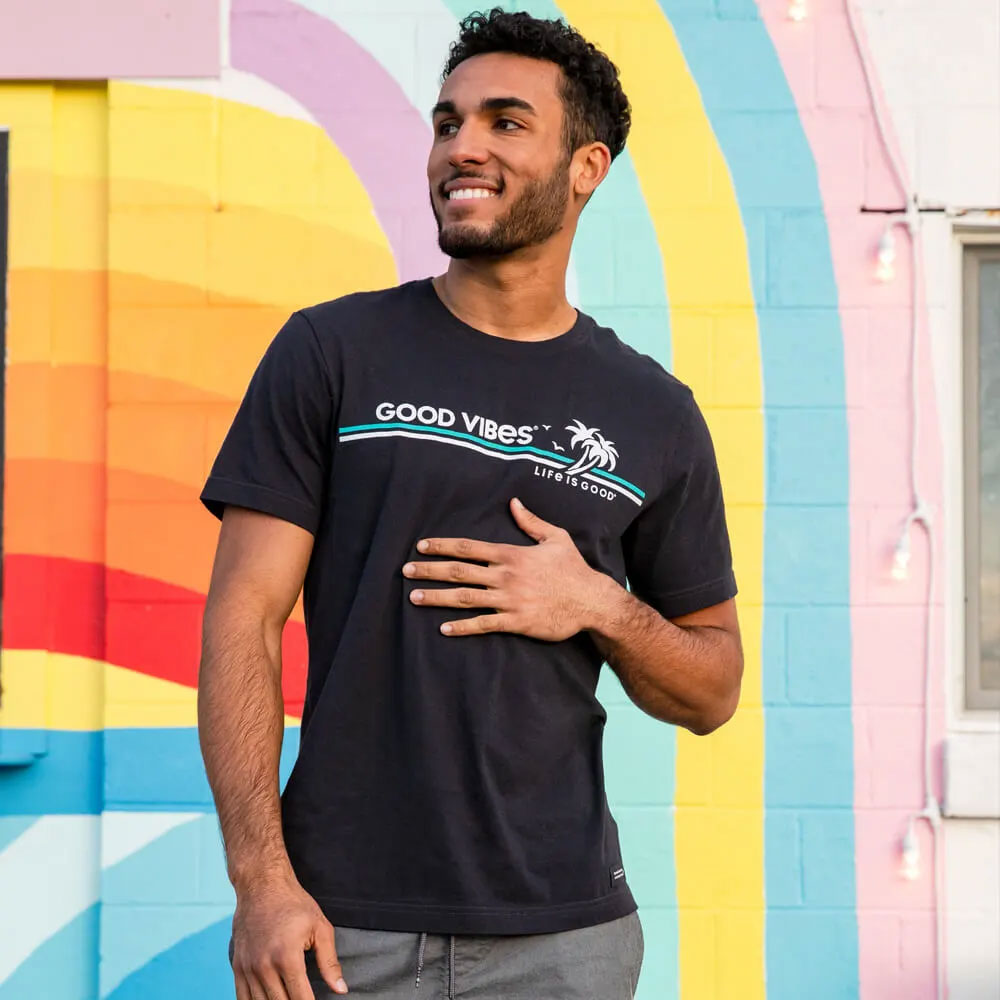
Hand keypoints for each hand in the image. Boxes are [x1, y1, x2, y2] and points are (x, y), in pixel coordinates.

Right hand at [230, 872, 347, 998]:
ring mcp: (248, 968)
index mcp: (287, 957)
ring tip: (288, 998)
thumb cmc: (294, 904)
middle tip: (304, 999)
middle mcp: (264, 966)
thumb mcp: (320, 927)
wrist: (261, 886)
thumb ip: (330, 962)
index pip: (301, 999)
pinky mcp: (237, 966)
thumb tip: (341, 990)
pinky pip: (242, 998)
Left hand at [402, 496, 605, 640]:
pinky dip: (462, 627)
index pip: (469, 547)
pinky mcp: (515, 622)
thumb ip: (531, 521)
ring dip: (437, 597)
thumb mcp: (555, 538)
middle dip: (430, 570)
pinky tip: (444, 628)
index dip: (442, 546)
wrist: (591, 600)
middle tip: (405, 571)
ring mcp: (508, 600)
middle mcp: (505, 576)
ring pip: (465, 598)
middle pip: (459, 571)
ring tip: (415, 597)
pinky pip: (483, 625)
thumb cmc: (573, 568)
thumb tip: (514, 502)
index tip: (421, 547)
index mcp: (511, 554)